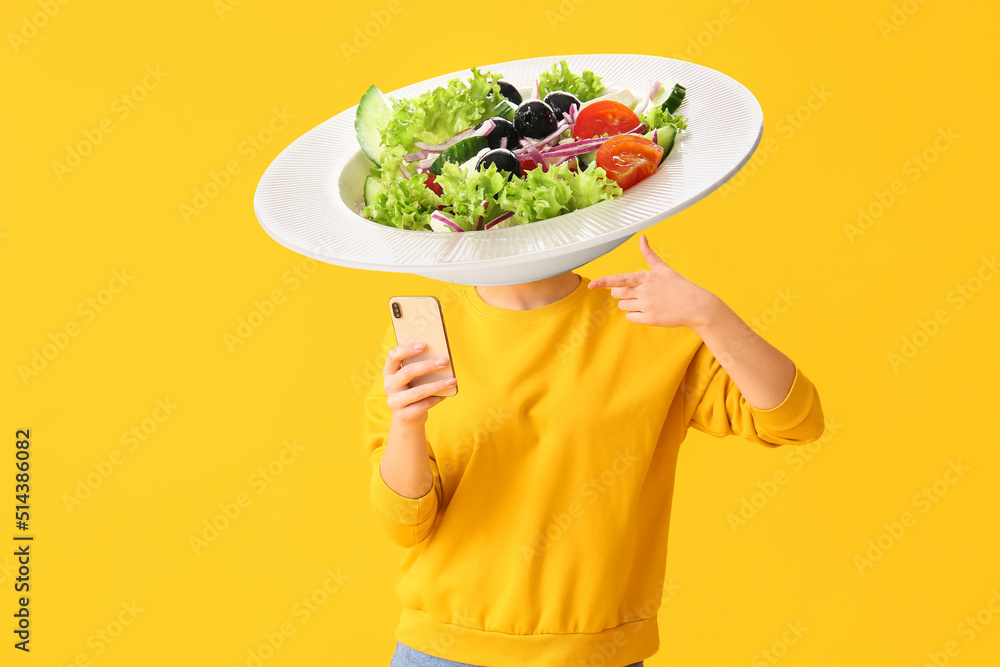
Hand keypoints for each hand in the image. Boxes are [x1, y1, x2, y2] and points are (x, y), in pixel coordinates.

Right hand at [383, 342, 455, 426]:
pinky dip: (436, 399)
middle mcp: (388, 386)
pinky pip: (423, 406)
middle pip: (407, 372)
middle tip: (444, 361)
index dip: (407, 349)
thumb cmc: (413, 390)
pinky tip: (446, 394)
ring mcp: (394, 402)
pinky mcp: (404, 415)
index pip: (393, 356)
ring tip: (452, 380)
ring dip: (437, 385)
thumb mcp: (412, 379)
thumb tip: (439, 356)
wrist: (407, 418)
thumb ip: (419, 367)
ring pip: (417, 392)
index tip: (424, 345)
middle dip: (427, 366)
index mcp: (389, 372)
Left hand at [587, 234, 719, 330]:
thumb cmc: (680, 286)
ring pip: (623, 306)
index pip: (620, 279)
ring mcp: (647, 305)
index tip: (591, 285)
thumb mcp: (664, 269)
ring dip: (630, 306)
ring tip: (647, 303)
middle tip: (636, 295)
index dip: (603, 282)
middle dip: (622, 295)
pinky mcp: (650, 318)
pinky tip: (649, 312)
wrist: (697, 306)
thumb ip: (649, 255)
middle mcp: (644, 290)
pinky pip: (631, 318)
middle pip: (617, 294)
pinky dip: (636, 316)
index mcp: (646, 276)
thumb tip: (642, 237)